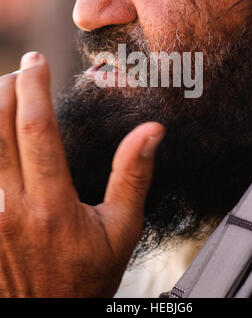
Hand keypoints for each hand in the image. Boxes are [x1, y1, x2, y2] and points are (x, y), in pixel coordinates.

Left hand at [0, 52, 163, 296]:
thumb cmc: (86, 276)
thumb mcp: (121, 229)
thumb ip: (133, 176)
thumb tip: (151, 130)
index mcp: (52, 204)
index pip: (36, 128)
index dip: (34, 86)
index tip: (36, 61)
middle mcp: (11, 205)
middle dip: (6, 87)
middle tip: (21, 70)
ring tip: (6, 92)